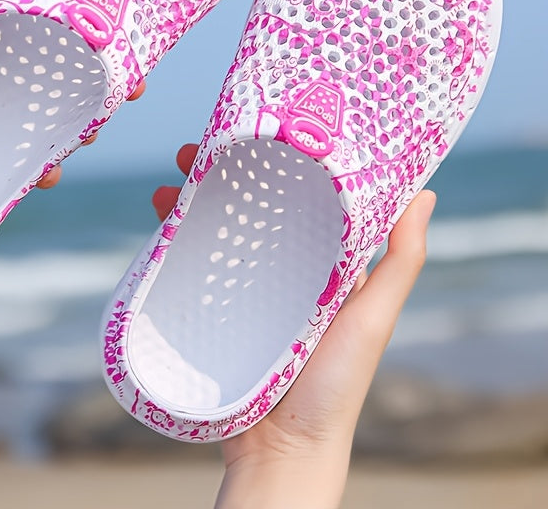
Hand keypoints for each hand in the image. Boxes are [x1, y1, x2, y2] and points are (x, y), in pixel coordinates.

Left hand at [0, 0, 143, 244]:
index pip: (45, 35)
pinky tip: (43, 172)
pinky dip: (39, 170)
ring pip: (48, 127)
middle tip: (123, 90)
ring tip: (86, 132)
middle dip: (100, 88)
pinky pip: (16, 169)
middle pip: (59, 84)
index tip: (122, 33)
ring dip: (78, 130)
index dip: (89, 35)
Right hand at [153, 143, 433, 508]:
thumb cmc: (337, 386)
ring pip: (215, 230)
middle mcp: (283, 270)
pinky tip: (159, 221)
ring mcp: (246, 290)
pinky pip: (193, 266)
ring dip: (190, 202)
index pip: (299, 199)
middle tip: (194, 151)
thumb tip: (424, 191)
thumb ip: (399, 261)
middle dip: (221, 175)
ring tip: (168, 184)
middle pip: (249, 208)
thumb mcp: (373, 318)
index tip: (257, 132)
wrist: (282, 450)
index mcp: (322, 264)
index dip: (278, 163)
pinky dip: (175, 239)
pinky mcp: (216, 310)